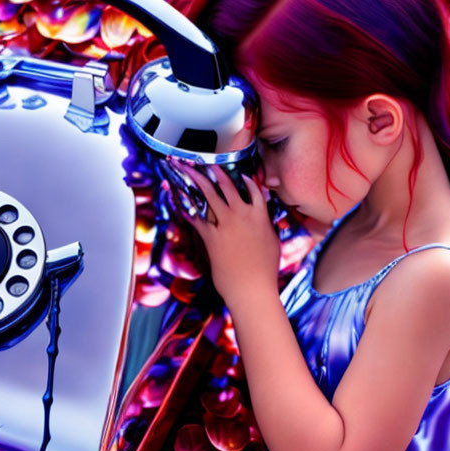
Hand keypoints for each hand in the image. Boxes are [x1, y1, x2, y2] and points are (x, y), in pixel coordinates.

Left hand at [171, 160, 280, 312]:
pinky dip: (185, 207)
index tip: (241, 174)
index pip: (254, 190)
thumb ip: (265, 227)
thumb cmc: (264, 271)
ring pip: (209, 194)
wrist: (252, 288)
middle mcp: (242, 215)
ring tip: (187, 168)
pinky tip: (177, 197)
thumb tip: (262, 222)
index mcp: (260, 216)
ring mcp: (225, 224)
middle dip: (214, 171)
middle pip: (227, 185)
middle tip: (205, 162)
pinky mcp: (211, 236)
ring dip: (196, 179)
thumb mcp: (272, 243)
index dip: (247, 180)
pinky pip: (196, 217)